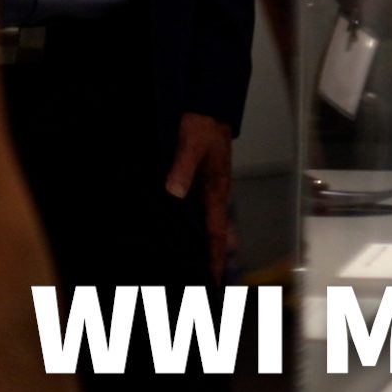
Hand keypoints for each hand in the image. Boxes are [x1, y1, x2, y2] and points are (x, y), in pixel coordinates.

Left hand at [164, 112, 232, 282]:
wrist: (208, 106)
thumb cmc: (202, 127)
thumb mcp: (191, 146)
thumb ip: (182, 170)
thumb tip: (174, 196)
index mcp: (216, 191)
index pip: (217, 233)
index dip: (216, 259)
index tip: (214, 283)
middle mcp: (214, 195)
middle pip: (214, 235)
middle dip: (210, 260)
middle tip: (201, 285)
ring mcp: (207, 190)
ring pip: (206, 225)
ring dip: (201, 246)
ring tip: (189, 268)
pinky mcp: (199, 183)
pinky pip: (197, 213)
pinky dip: (192, 229)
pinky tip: (178, 235)